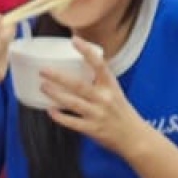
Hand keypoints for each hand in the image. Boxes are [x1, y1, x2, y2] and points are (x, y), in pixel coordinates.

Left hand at [43, 39, 145, 155]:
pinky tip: (50, 110)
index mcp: (110, 86)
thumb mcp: (115, 92)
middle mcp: (104, 98)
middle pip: (79, 85)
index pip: (99, 64)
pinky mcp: (92, 129)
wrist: (133, 137)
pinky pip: (72, 122)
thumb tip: (79, 69)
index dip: (87, 51)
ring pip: (73, 102)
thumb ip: (99, 82)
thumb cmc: (121, 113)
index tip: (74, 40)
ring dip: (56, 94)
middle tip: (43, 70)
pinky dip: (60, 116)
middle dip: (59, 77)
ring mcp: (97, 114)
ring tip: (43, 87)